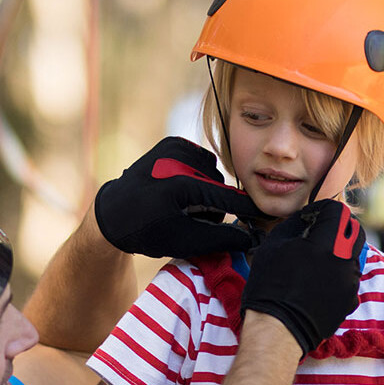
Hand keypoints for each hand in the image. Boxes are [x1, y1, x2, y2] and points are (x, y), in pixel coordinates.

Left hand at [94, 138, 265, 257]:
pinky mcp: (171, 143)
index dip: (249, 208)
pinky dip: (198, 175)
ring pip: (212, 172)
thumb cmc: (147, 232)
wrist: (115, 212)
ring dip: (207, 190)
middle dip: (214, 206)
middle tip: (193, 220)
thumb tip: (254, 238)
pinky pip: (201, 160)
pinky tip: (181, 187)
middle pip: (219, 186)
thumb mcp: (184, 242)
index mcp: (180, 186)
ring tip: (184, 205)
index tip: (268, 214)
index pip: (226, 197)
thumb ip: (221, 238)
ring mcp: (173, 148)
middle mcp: (177, 161)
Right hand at [241, 200, 363, 353]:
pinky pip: (350, 277)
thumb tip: (307, 218)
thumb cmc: (270, 286)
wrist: (277, 329)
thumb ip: (296, 223)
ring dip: (338, 251)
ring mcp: (351, 282)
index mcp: (327, 243)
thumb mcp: (274, 244)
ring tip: (314, 263)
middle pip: (354, 230)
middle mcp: (346, 260)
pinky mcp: (351, 300)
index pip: (337, 211)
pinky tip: (317, 283)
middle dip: (337, 227)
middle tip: (316, 236)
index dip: (321, 210)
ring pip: (353, 254)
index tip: (309, 219)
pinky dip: (338, 274)